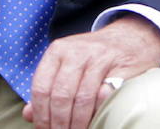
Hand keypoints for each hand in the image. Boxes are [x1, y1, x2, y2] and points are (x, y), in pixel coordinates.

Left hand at [22, 15, 159, 128]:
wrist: (131, 38)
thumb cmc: (92, 57)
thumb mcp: (65, 65)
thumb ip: (47, 88)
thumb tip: (29, 114)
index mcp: (58, 51)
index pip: (41, 88)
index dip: (41, 114)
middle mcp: (77, 51)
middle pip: (61, 96)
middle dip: (59, 123)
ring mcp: (100, 58)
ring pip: (83, 98)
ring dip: (78, 123)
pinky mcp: (120, 67)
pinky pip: (106, 96)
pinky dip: (98, 113)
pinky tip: (94, 121)